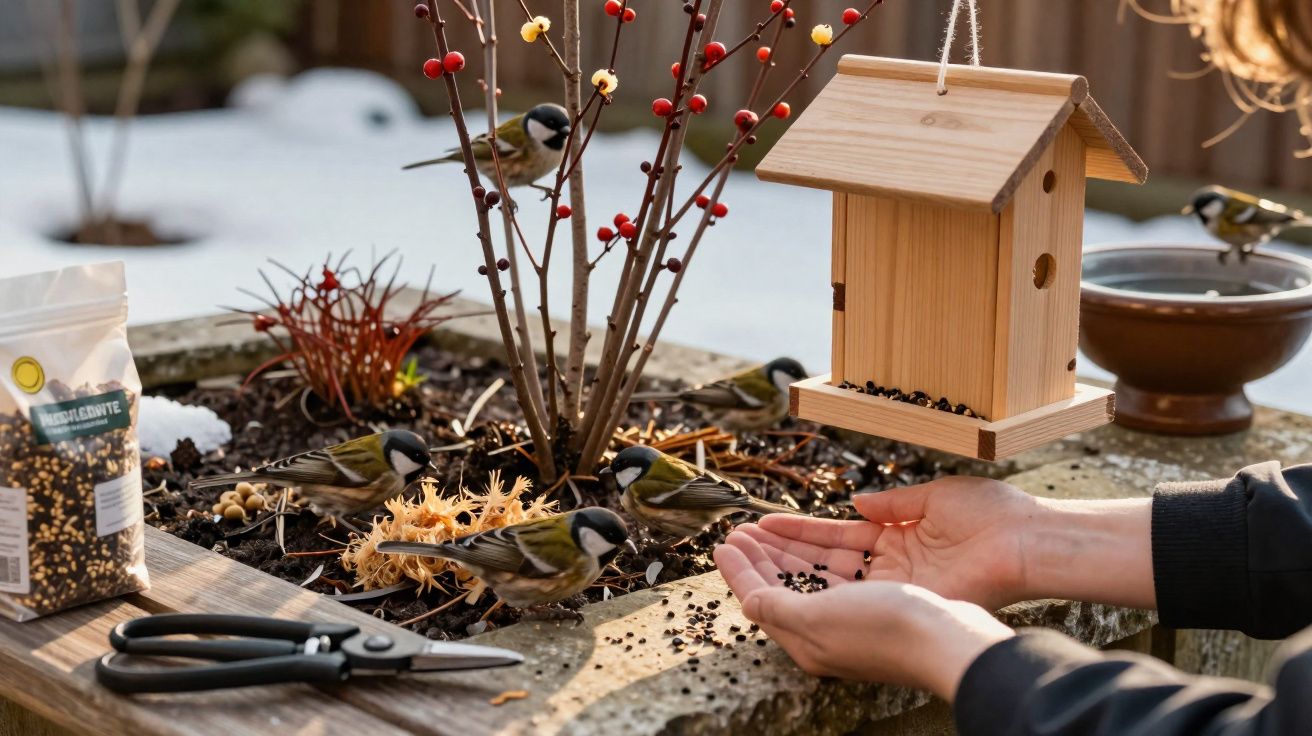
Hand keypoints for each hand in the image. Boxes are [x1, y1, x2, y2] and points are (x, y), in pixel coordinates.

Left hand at [715, 533, 1012, 699]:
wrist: (950, 639)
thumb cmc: (884, 630)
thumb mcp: (817, 618)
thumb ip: (777, 608)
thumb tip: (747, 602)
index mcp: (807, 639)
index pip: (760, 600)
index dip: (739, 571)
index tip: (721, 544)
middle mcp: (829, 630)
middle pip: (782, 587)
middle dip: (759, 557)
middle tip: (738, 530)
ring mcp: (855, 616)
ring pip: (809, 575)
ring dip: (785, 550)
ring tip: (762, 527)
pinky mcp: (881, 601)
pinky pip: (839, 570)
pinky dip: (821, 551)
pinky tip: (813, 538)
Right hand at [740, 476, 1038, 608]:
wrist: (1025, 540)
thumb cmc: (991, 514)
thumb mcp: (933, 496)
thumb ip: (892, 503)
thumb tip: (857, 503)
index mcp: (898, 538)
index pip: (836, 537)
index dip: (799, 531)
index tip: (764, 524)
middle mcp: (889, 567)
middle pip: (823, 561)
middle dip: (781, 552)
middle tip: (740, 542)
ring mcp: (894, 588)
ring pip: (827, 581)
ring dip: (785, 569)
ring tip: (744, 556)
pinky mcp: (902, 601)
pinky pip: (849, 597)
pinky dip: (813, 590)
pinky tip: (778, 582)